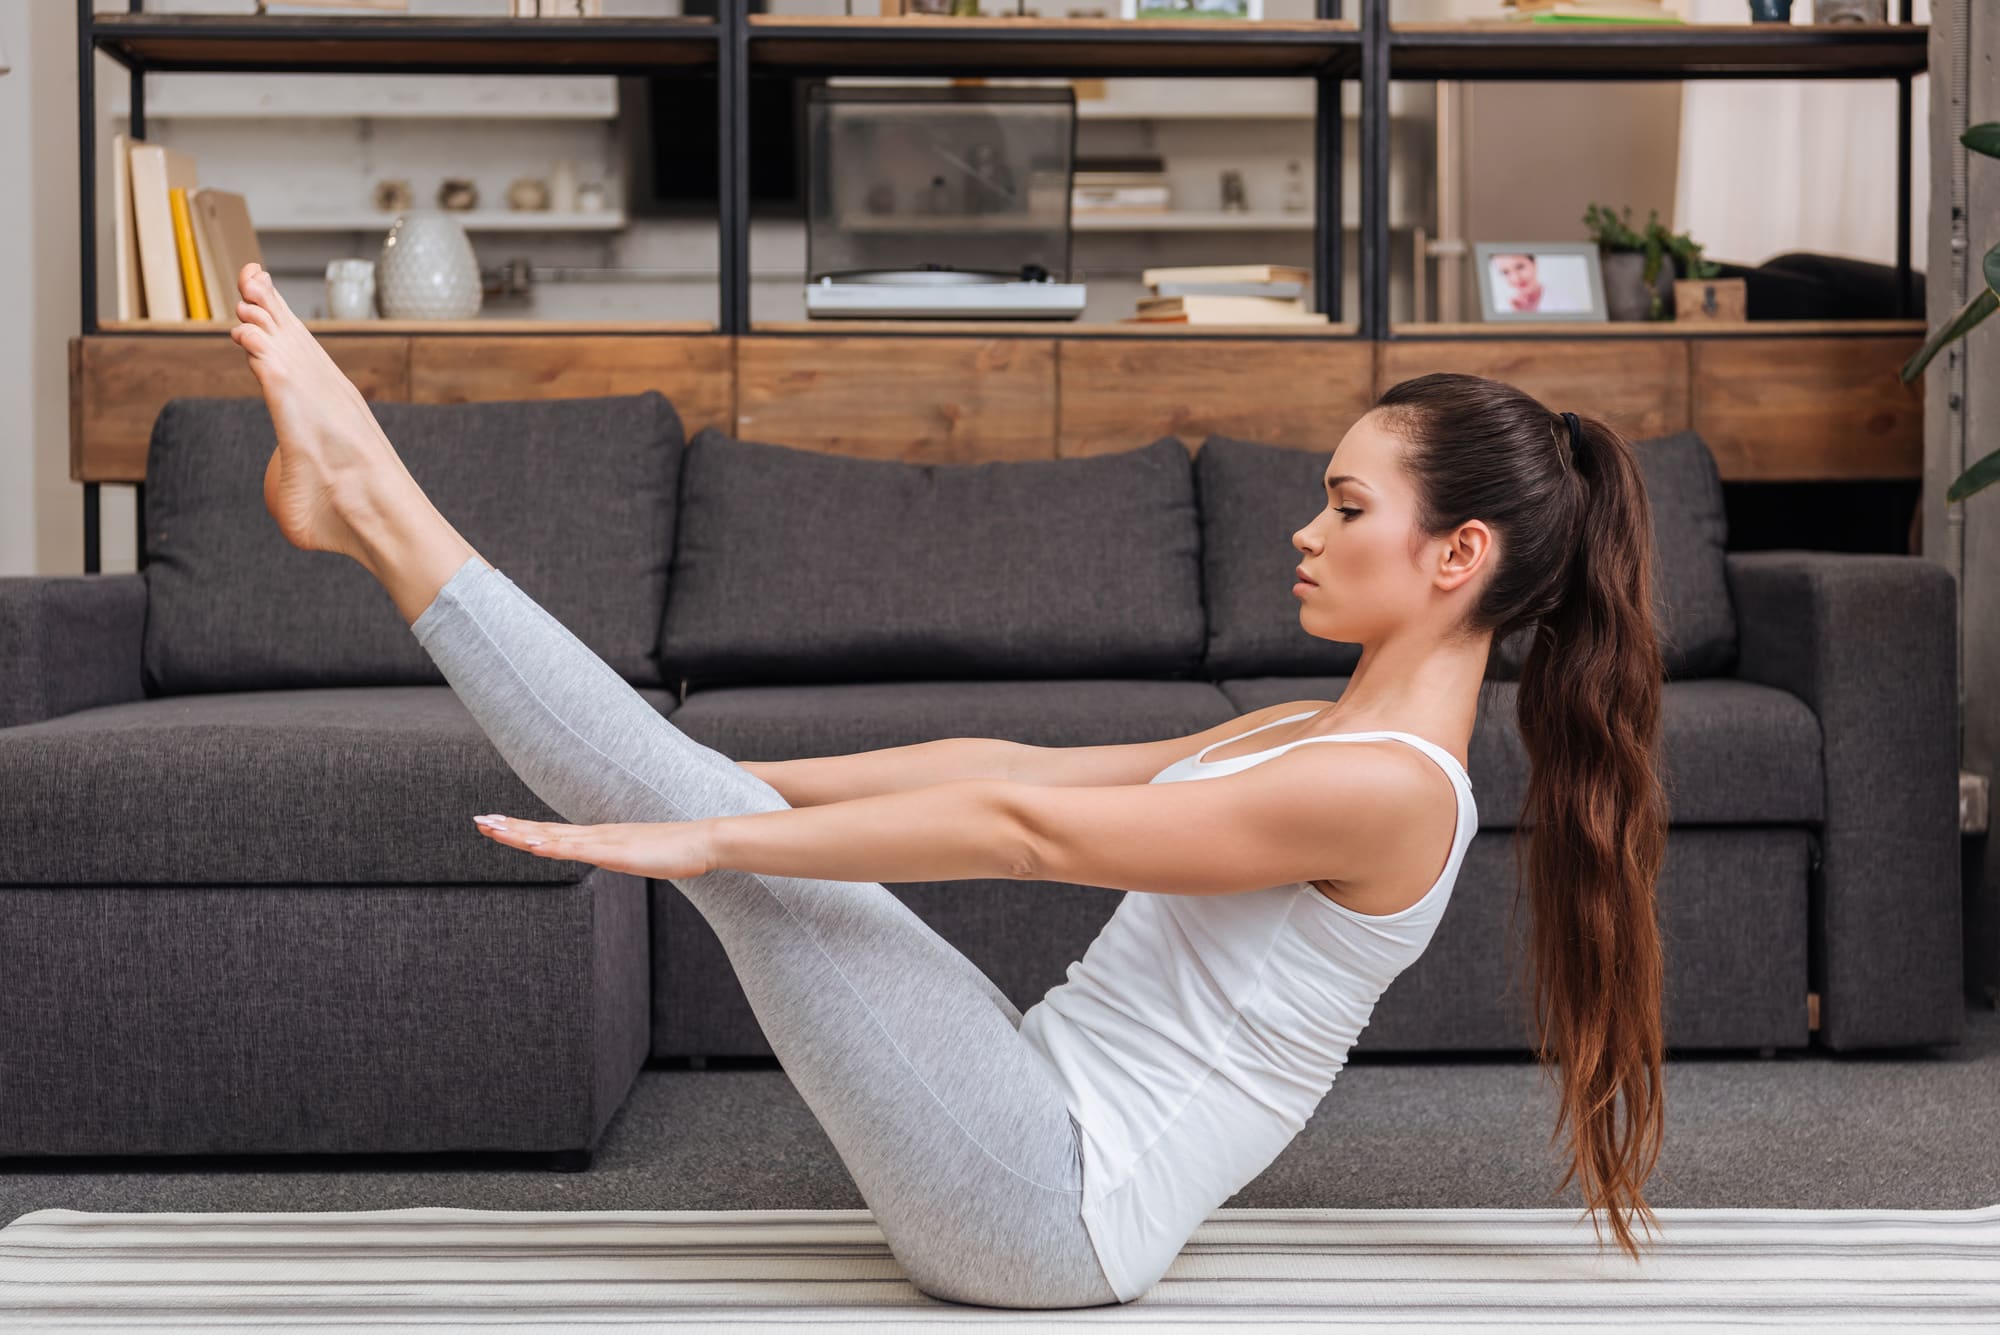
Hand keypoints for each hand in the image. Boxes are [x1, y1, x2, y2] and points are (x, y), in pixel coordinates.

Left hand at [471, 813, 714, 879]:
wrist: (703, 840)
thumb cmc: (677, 850)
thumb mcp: (641, 856)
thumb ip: (624, 855)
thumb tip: (615, 858)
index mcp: (600, 837)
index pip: (553, 833)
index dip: (524, 829)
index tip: (497, 824)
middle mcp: (596, 835)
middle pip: (545, 831)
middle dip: (510, 827)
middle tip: (479, 821)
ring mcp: (604, 842)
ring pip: (553, 838)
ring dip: (521, 834)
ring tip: (493, 829)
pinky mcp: (615, 852)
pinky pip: (577, 851)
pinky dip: (552, 847)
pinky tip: (533, 846)